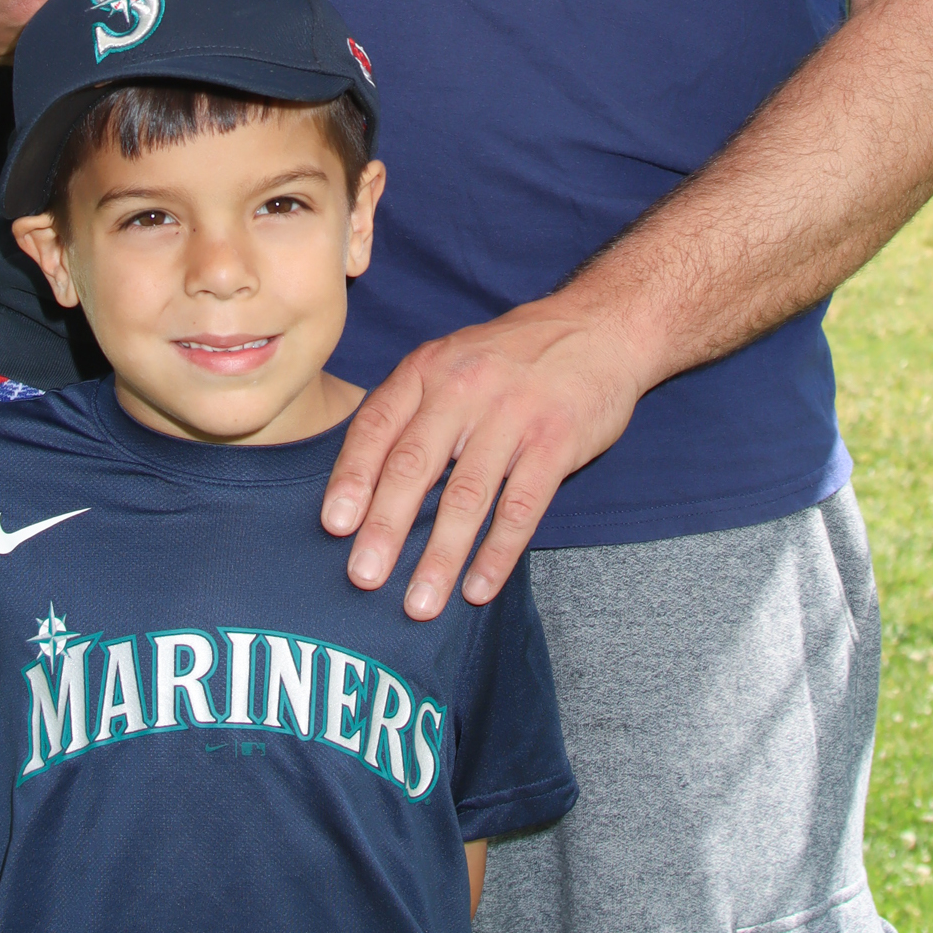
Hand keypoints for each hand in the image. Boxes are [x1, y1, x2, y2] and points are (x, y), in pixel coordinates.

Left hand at [320, 294, 650, 620]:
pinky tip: (478, 588)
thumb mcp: (453, 361)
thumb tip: (363, 483)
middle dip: (385, 527)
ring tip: (419, 604)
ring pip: (466, 496)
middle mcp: (464, 388)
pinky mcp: (555, 442)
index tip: (334, 525)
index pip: (378, 426)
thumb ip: (412, 410)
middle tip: (364, 577)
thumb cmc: (512, 357)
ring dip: (440, 557)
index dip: (352, 477)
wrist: (598, 328)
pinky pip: (520, 507)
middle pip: (414, 465)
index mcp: (428, 369)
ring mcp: (512, 415)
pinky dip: (497, 553)